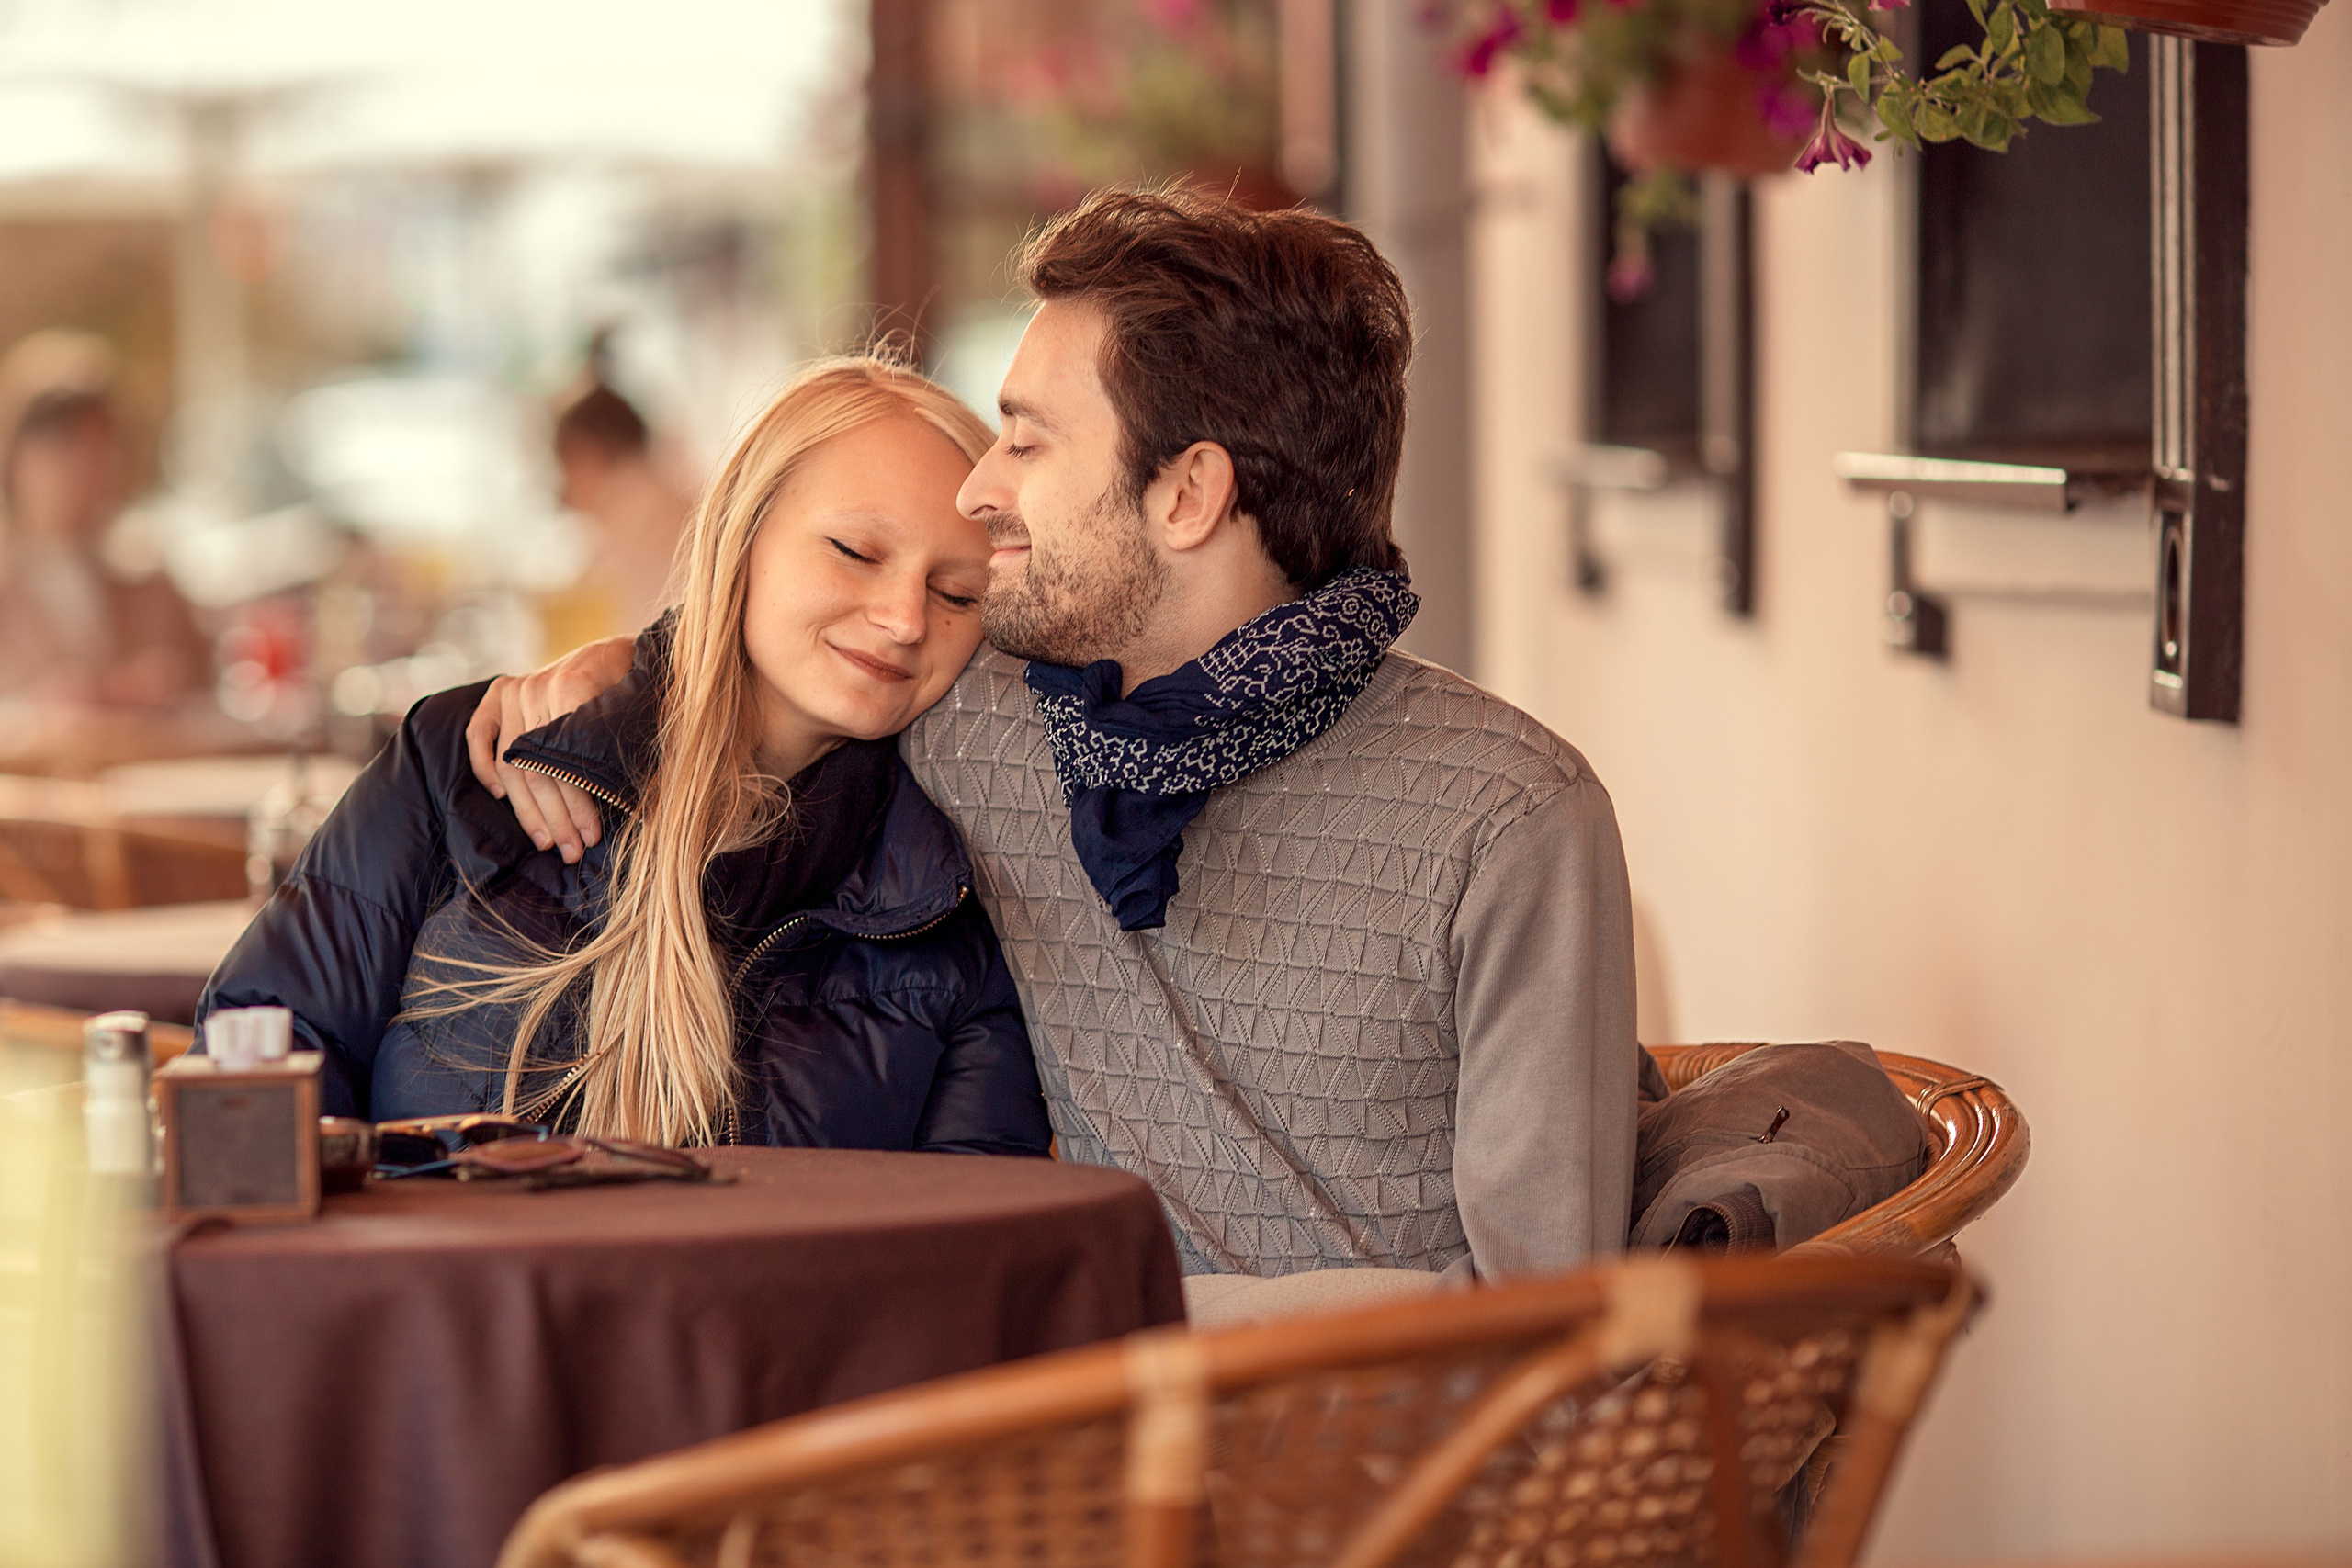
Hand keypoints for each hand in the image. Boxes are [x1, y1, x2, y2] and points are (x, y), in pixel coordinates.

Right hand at [464, 636, 636, 862]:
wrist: (622, 648)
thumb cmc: (638, 686)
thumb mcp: (640, 712)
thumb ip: (626, 750)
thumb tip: (634, 807)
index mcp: (574, 686)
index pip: (565, 763)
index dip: (578, 806)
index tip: (592, 838)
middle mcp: (536, 687)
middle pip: (536, 768)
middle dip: (557, 817)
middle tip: (573, 851)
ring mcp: (514, 689)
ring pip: (511, 763)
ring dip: (527, 809)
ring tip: (548, 841)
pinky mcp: (500, 691)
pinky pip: (480, 734)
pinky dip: (485, 767)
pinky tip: (502, 797)